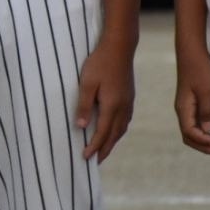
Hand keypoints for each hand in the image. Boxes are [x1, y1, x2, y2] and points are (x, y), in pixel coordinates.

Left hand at [75, 42, 135, 161]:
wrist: (119, 47)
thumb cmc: (100, 63)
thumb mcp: (86, 83)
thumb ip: (83, 105)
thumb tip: (80, 126)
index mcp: (112, 106)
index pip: (102, 133)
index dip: (94, 146)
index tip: (85, 157)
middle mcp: (123, 108)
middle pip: (114, 135)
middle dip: (104, 150)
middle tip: (96, 162)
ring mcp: (128, 103)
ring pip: (121, 129)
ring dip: (112, 141)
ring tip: (104, 150)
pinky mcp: (129, 97)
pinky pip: (125, 121)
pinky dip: (118, 131)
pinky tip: (114, 130)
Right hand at [175, 46, 209, 157]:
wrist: (192, 50)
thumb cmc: (199, 68)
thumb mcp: (207, 90)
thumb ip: (207, 111)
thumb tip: (208, 131)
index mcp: (183, 108)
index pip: (190, 133)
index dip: (204, 143)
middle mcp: (182, 109)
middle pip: (189, 136)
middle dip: (204, 147)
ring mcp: (186, 106)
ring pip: (191, 130)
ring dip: (204, 141)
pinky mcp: (191, 102)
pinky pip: (195, 122)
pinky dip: (204, 132)